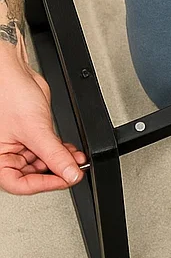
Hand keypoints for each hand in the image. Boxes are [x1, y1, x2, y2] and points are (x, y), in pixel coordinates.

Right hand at [0, 47, 84, 194]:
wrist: (13, 72)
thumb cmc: (8, 95)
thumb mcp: (35, 131)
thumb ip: (55, 155)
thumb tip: (70, 173)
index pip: (19, 184)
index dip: (44, 184)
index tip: (65, 179)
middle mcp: (7, 153)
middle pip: (33, 175)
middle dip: (57, 172)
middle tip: (74, 169)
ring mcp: (21, 144)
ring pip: (44, 163)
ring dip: (63, 162)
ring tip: (77, 158)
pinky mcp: (34, 134)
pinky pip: (49, 149)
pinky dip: (62, 152)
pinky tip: (73, 152)